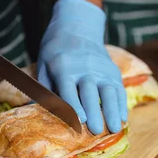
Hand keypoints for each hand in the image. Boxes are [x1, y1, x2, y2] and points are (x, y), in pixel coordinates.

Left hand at [37, 0, 126, 133]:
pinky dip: (122, 104)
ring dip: (113, 110)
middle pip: (91, 92)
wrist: (78, 27)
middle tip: (96, 130)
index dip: (75, 106)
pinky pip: (119, 89)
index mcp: (64, 67)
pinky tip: (123, 118)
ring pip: (109, 91)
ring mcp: (101, 69)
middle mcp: (85, 68)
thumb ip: (44, 89)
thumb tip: (34, 113)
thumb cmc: (56, 51)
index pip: (69, 89)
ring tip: (115, 128)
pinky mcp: (112, 70)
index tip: (80, 121)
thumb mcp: (44, 65)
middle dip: (95, 112)